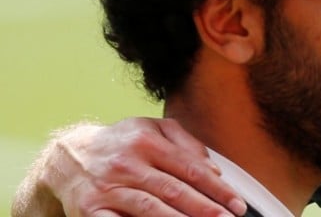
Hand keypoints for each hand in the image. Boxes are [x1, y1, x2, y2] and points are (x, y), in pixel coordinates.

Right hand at [14, 118, 246, 216]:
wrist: (67, 157)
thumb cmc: (120, 143)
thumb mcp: (151, 128)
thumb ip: (185, 142)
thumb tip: (212, 168)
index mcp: (146, 141)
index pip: (190, 168)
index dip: (216, 188)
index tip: (236, 203)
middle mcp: (127, 163)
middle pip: (173, 190)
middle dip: (204, 208)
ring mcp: (108, 188)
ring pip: (149, 208)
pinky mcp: (91, 210)